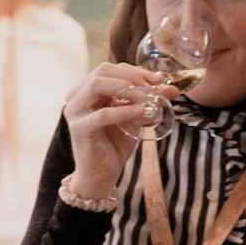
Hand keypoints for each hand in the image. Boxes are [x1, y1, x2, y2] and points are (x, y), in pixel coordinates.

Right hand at [62, 63, 170, 199]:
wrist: (100, 176)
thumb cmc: (114, 145)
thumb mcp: (134, 117)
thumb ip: (147, 101)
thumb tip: (171, 88)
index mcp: (85, 90)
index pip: (111, 68)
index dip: (136, 71)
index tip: (160, 80)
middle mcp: (76, 97)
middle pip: (103, 71)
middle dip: (133, 76)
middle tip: (155, 88)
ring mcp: (74, 112)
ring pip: (98, 85)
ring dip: (127, 88)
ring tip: (149, 99)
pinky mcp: (79, 128)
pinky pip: (103, 114)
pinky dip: (126, 111)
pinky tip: (144, 113)